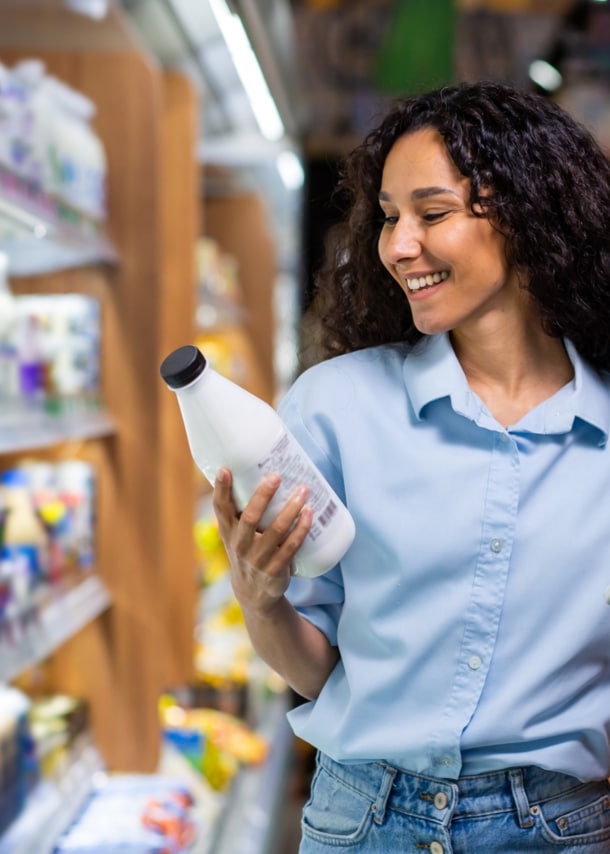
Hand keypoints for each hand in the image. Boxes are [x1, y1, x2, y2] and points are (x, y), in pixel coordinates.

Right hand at [212, 468, 312, 614]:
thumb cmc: (246, 551)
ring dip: (291, 509)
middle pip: (250, 518)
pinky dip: (301, 530)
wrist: (253, 593)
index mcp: (228, 531)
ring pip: (276, 531)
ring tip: (303, 491)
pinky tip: (309, 515)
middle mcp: (240, 544)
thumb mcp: (236, 534)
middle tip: (276, 476)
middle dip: (263, 496)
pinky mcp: (276, 570)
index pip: (221, 508)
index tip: (225, 470)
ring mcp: (258, 559)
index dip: (221, 489)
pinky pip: (291, 547)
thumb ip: (240, 510)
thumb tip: (257, 471)